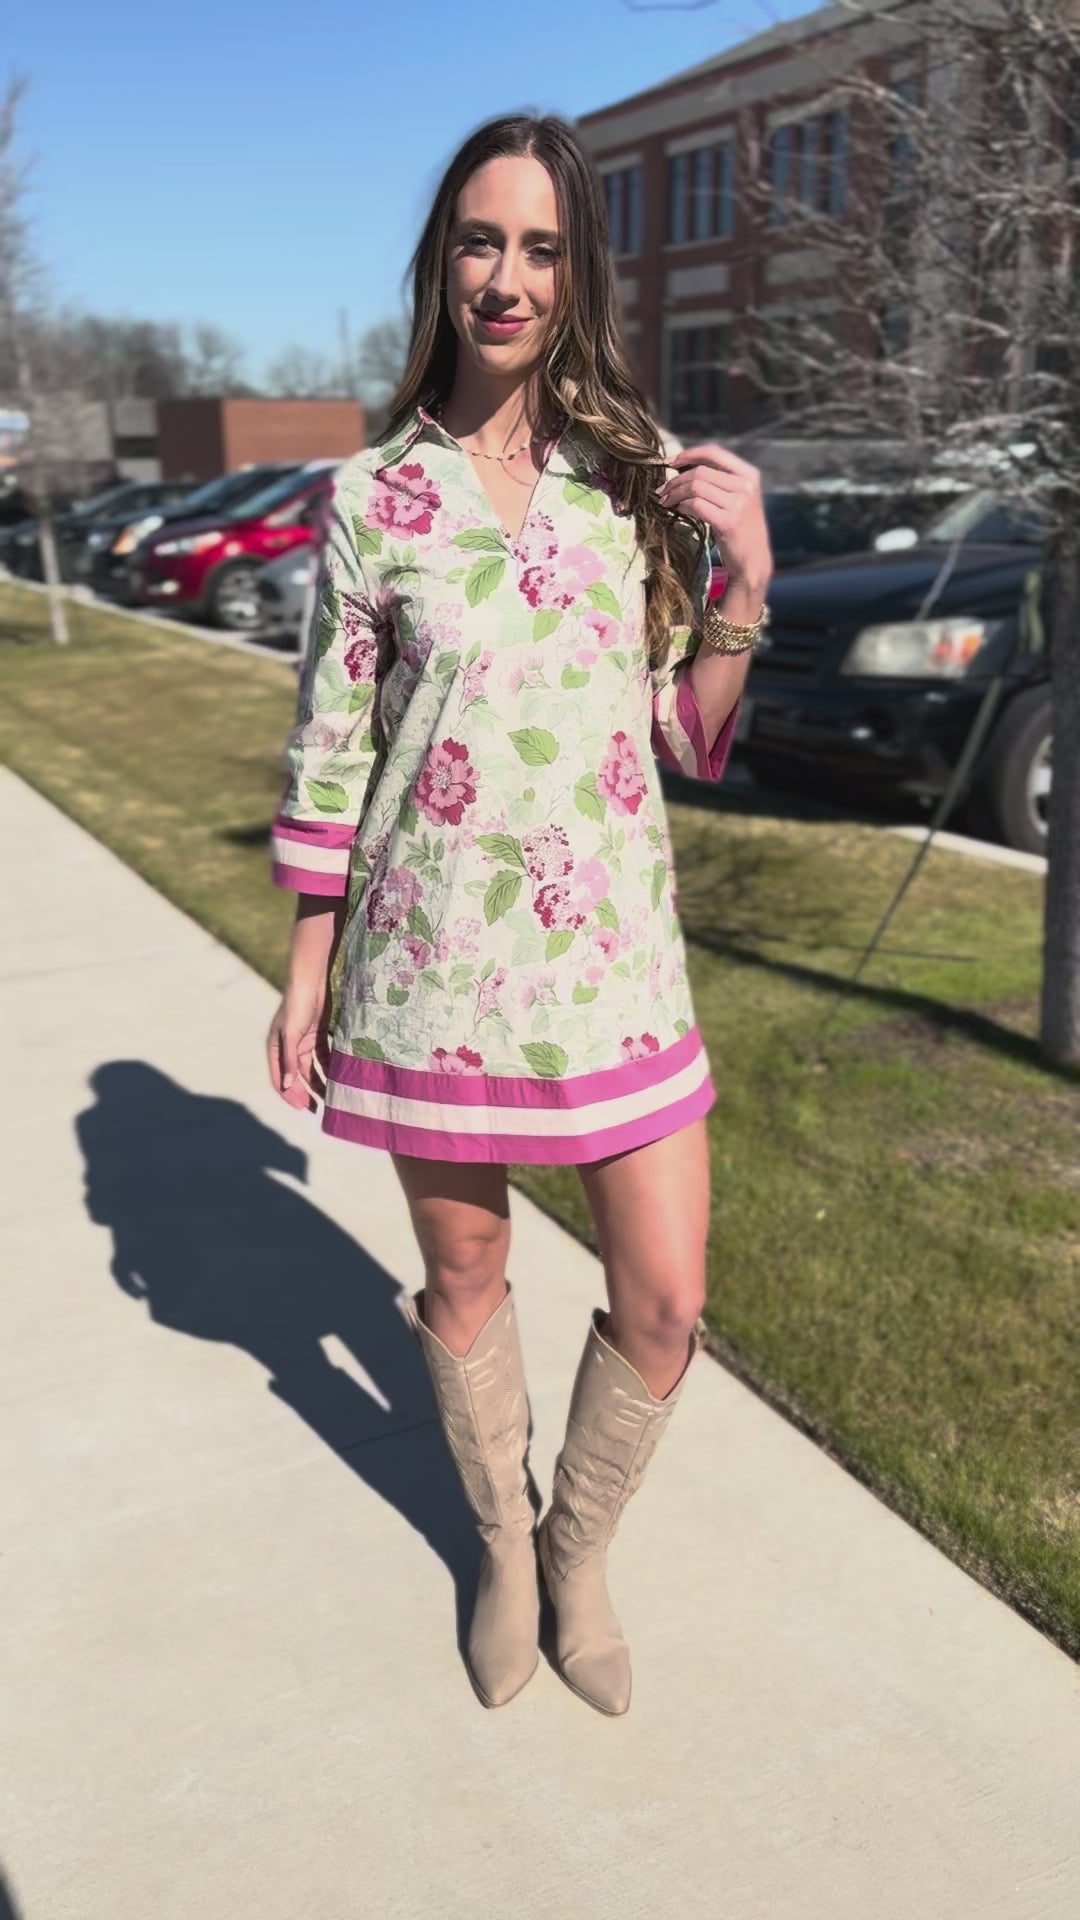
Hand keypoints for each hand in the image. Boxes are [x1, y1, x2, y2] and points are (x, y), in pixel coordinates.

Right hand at [267, 977, 330, 1111]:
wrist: (311, 980)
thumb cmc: (297, 1005)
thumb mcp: (292, 1034)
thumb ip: (289, 1060)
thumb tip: (287, 1085)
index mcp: (276, 1048)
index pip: (280, 1079)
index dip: (289, 1095)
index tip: (302, 1108)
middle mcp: (287, 1047)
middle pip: (295, 1076)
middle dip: (304, 1092)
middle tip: (316, 1108)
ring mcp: (302, 1041)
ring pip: (310, 1068)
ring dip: (318, 1082)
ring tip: (329, 1097)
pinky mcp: (316, 1034)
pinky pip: (322, 1056)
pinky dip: (328, 1067)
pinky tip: (338, 1077)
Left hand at [657, 443, 771, 592]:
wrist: (753, 560)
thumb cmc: (741, 528)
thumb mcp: (738, 498)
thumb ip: (720, 481)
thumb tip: (683, 467)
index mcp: (749, 474)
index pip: (714, 452)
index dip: (689, 454)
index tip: (671, 462)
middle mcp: (746, 486)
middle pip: (700, 471)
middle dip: (676, 480)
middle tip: (662, 490)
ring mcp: (738, 503)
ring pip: (696, 487)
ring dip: (675, 493)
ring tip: (666, 501)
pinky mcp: (728, 521)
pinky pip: (696, 505)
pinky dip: (682, 506)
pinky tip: (678, 510)